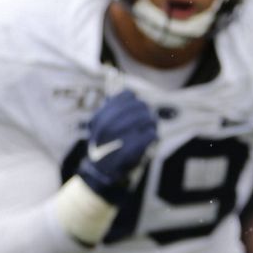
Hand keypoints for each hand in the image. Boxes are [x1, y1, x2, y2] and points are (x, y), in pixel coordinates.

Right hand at [77, 90, 158, 204]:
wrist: (100, 173)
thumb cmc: (104, 146)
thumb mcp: (101, 123)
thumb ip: (111, 105)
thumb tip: (119, 79)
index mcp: (101, 116)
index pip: (126, 96)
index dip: (134, 100)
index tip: (135, 106)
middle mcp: (108, 125)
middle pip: (139, 107)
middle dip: (145, 112)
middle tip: (147, 118)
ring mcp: (119, 138)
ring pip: (147, 119)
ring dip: (151, 123)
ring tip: (149, 128)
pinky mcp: (131, 151)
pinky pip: (151, 135)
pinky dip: (152, 136)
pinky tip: (149, 139)